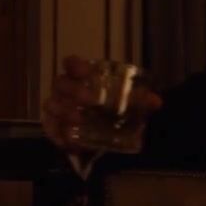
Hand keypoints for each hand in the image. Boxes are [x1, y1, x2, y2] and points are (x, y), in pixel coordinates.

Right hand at [41, 55, 162, 153]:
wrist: (105, 132)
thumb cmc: (114, 108)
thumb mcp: (130, 104)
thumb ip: (141, 100)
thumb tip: (156, 102)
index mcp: (82, 77)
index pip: (72, 64)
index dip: (75, 65)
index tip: (83, 70)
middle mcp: (66, 89)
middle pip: (61, 83)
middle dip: (73, 90)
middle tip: (90, 100)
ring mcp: (57, 107)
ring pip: (51, 105)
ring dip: (63, 111)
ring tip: (78, 119)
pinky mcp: (54, 127)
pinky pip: (49, 129)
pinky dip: (57, 135)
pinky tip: (67, 140)